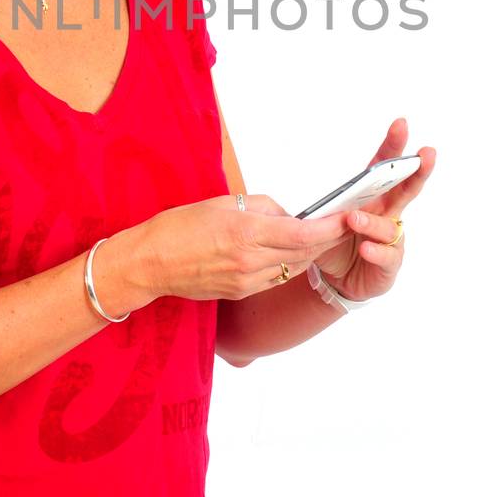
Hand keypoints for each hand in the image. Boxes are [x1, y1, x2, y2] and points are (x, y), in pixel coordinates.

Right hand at [110, 194, 349, 306]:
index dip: (329, 228)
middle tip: (342, 226)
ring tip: (322, 238)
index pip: (301, 234)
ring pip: (293, 268)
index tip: (346, 218)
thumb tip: (287, 215)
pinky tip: (291, 254)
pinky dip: (288, 265)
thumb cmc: (180, 226)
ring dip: (310, 254)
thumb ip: (261, 207)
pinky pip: (275, 278)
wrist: (150, 262)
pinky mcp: (240, 292)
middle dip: (326, 240)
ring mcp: (246, 281)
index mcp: (246, 233)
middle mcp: (250, 261)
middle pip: (303, 253)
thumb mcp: (222, 203)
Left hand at [311, 118, 435, 302]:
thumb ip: (323, 210)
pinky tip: (366, 249)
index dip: (392, 146)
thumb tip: (307, 199)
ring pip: (389, 225)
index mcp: (373, 197)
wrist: (340, 279)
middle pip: (406, 188)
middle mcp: (387, 212)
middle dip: (417, 170)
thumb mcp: (326, 222)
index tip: (401, 124)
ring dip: (372, 221)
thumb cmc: (337, 243)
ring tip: (354, 219)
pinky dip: (375, 250)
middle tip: (425, 154)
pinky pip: (386, 254)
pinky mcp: (390, 261)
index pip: (383, 167)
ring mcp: (391, 238)